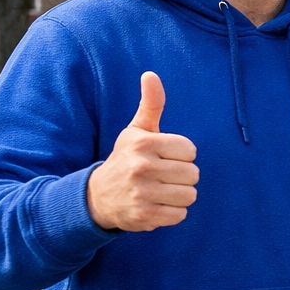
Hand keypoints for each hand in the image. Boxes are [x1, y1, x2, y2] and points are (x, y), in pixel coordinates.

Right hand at [86, 72, 198, 231]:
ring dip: (179, 196)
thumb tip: (151, 74)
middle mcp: (142, 166)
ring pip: (189, 195)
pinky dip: (172, 213)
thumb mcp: (136, 130)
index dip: (181, 155)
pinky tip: (156, 205)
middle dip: (182, 177)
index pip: (190, 150)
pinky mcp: (144, 215)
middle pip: (193, 174)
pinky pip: (180, 215)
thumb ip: (151, 104)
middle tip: (162, 176)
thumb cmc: (125, 159)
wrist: (97, 197)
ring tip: (160, 191)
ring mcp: (142, 193)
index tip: (164, 157)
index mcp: (144, 143)